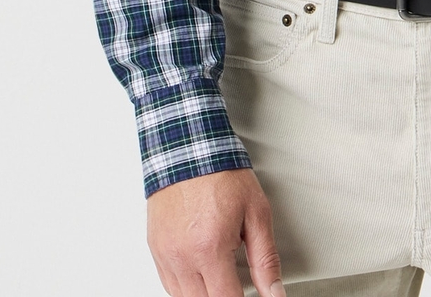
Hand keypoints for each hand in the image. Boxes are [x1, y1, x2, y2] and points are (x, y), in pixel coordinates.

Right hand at [146, 167, 284, 296]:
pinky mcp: (155, 248)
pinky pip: (168, 284)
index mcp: (210, 249)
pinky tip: (200, 272)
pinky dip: (186, 286)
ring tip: (220, 271)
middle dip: (224, 294)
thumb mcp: (257, 212)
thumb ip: (266, 258)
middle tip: (235, 279)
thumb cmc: (221, 174)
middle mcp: (182, 257)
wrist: (189, 148)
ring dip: (204, 292)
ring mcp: (165, 254)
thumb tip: (274, 292)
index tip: (251, 296)